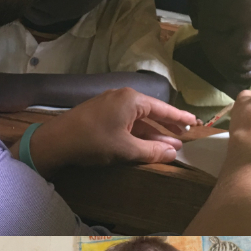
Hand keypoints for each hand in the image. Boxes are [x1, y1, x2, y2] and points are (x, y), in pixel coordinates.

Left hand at [28, 89, 193, 175]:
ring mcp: (110, 105)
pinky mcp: (101, 114)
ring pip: (139, 119)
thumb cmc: (93, 142)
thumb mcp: (126, 149)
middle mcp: (123, 97)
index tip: (195, 123)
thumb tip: (173, 153)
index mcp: (132, 100)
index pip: (163, 108)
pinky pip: (127, 122)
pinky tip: (146, 144)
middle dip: (168, 126)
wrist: (56, 141)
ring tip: (169, 146)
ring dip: (153, 133)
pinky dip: (138, 133)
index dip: (180, 118)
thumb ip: (152, 151)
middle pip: (152, 112)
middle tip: (185, 137)